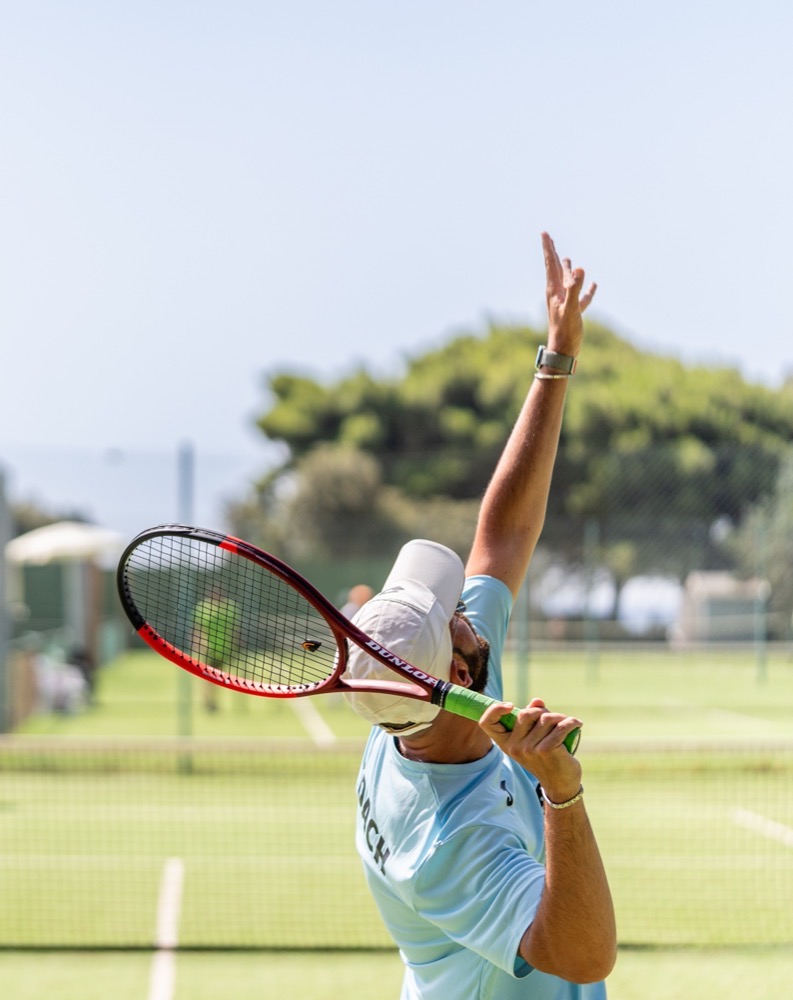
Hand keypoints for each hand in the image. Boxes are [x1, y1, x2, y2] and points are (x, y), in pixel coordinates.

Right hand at [479, 697, 582, 802]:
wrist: (560, 785)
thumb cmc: (546, 759)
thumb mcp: (534, 739)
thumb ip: (534, 719)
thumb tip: (537, 701)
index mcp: (506, 743)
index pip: (487, 722)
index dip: (494, 709)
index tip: (510, 705)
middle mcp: (514, 746)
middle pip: (527, 713)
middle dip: (544, 711)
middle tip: (555, 718)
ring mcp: (529, 749)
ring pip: (546, 719)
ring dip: (560, 717)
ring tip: (568, 723)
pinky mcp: (546, 749)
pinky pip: (560, 727)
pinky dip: (571, 722)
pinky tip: (577, 724)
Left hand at [542, 232, 595, 359]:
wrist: (563, 352)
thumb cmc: (566, 331)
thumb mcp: (571, 308)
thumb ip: (574, 288)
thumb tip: (578, 268)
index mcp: (554, 291)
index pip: (550, 264)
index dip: (548, 248)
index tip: (544, 233)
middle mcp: (557, 295)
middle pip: (554, 269)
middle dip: (552, 253)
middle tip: (548, 238)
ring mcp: (565, 303)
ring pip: (566, 281)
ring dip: (566, 269)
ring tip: (567, 259)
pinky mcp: (573, 312)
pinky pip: (581, 297)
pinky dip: (587, 289)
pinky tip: (594, 285)